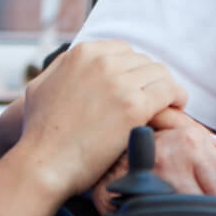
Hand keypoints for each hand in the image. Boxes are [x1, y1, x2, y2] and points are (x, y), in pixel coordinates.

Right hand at [18, 41, 186, 197]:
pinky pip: (169, 92)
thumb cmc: (38, 133)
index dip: (133, 70)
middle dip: (149, 80)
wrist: (43, 164)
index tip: (137, 86)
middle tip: (154, 99)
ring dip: (166, 88)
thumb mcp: (40, 86)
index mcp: (82, 53)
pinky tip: (176, 108)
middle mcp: (102, 62)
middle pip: (143, 61)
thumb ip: (60, 68)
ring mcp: (119, 83)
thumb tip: (73, 62)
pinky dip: (177, 98)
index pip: (123, 51)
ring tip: (169, 104)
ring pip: (160, 74)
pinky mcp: (134, 107)